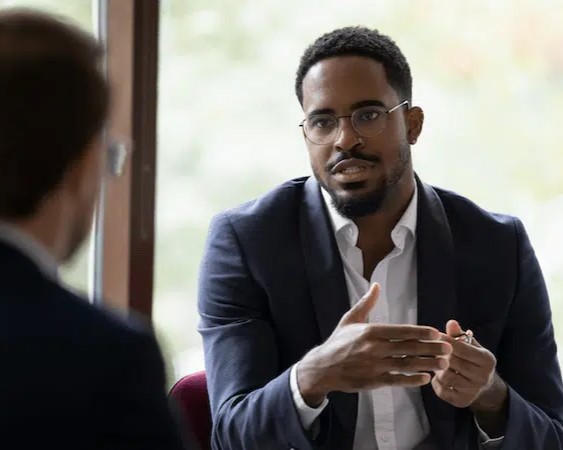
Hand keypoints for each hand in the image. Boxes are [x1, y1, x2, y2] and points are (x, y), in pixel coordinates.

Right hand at [297, 283, 451, 406]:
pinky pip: (397, 380)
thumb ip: (366, 303)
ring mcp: (374, 366)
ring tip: (443, 364)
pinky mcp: (373, 381)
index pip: (400, 331)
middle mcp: (374, 348)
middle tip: (448, 349)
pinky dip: (412, 380)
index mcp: (370, 331)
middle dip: (430, 348)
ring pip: (406, 365)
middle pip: (407, 348)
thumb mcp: (350, 319)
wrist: (322, 367)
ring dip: (426, 364)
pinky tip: (425, 378)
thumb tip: (376, 285)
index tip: (435, 332)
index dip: (420, 332)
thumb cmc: (338, 342)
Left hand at [432, 320, 498, 408]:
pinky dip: (436, 382)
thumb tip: (451, 323)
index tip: (434, 335)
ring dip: (436, 368)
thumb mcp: (471, 346)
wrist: (485, 387)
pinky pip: (442, 391)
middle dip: (439, 354)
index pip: (461, 348)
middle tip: (431, 349)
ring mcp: (473, 391)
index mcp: (487, 360)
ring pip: (445, 376)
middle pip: (452, 362)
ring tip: (435, 362)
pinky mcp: (463, 402)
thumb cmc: (474, 360)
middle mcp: (483, 377)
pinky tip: (437, 376)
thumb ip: (459, 335)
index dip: (445, 340)